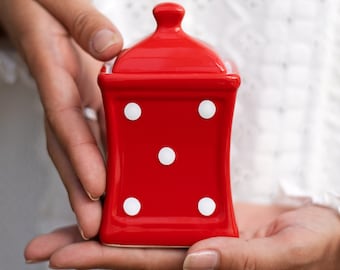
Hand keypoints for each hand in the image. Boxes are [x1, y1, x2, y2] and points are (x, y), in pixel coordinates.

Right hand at [0, 0, 122, 238]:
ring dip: (88, 186)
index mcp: (54, 72)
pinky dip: (100, 162)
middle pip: (68, 149)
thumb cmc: (39, 3)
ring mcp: (69, 104)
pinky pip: (89, 137)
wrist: (31, 8)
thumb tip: (111, 46)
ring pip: (77, 150)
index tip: (95, 186)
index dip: (80, 154)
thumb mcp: (58, 2)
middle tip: (95, 228)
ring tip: (103, 220)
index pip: (66, 119)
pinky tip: (114, 183)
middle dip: (79, 190)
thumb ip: (83, 22)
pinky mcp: (80, 104)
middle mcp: (60, 97)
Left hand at [24, 203, 339, 268]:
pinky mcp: (202, 204)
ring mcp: (194, 223)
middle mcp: (190, 244)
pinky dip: (139, 192)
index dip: (102, 260)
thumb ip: (243, 261)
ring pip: (141, 222)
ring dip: (104, 216)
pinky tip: (118, 184)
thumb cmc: (311, 246)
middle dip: (86, 246)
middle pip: (130, 246)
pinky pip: (164, 199)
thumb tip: (197, 262)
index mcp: (204, 259)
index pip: (145, 261)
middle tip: (43, 246)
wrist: (319, 229)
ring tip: (64, 218)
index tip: (62, 258)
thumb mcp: (284, 253)